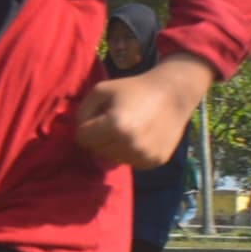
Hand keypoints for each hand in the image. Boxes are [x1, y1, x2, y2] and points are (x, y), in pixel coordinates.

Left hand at [75, 51, 212, 169]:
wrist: (173, 94)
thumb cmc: (133, 89)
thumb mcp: (101, 90)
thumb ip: (82, 111)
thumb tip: (78, 134)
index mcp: (115, 126)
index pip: (83, 139)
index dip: (87, 126)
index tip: (99, 116)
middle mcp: (130, 145)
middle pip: (97, 151)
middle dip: (100, 137)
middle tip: (114, 121)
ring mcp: (144, 156)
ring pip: (113, 159)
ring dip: (114, 146)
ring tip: (128, 128)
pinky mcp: (155, 161)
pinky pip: (131, 162)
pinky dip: (130, 152)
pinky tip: (140, 136)